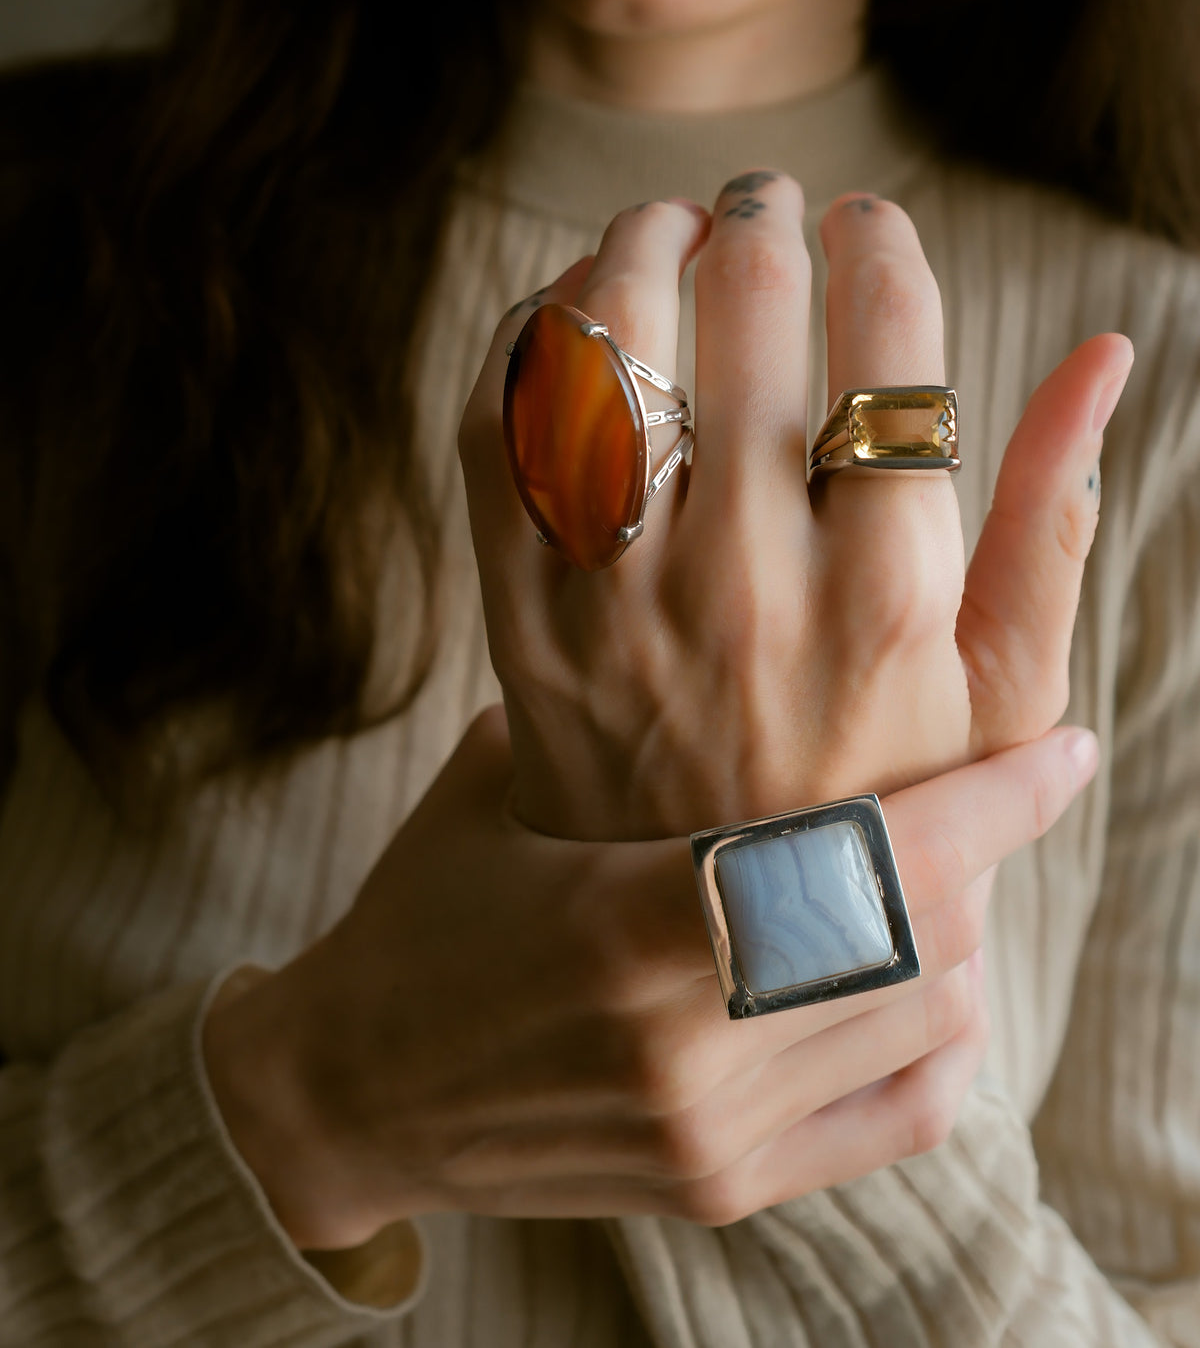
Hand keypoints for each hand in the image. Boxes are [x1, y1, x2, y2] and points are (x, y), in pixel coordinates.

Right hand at [202, 707, 1095, 1246]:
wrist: (353, 1089)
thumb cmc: (424, 908)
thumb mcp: (499, 784)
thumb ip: (619, 717)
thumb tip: (726, 613)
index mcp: (626, 924)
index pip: (863, 862)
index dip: (985, 802)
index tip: (1062, 752)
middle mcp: (684, 1043)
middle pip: (918, 939)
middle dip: (971, 853)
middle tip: (973, 791)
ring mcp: (712, 1131)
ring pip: (926, 1023)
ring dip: (955, 938)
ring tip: (929, 874)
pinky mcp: (722, 1185)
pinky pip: (899, 1117)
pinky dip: (934, 1041)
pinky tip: (904, 983)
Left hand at [460, 176, 1130, 839]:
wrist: (703, 941)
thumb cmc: (875, 804)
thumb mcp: (997, 695)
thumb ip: (1049, 525)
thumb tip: (1103, 356)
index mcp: (886, 603)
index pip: (890, 352)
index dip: (882, 249)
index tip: (874, 222)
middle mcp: (747, 589)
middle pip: (747, 320)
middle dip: (764, 220)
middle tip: (768, 199)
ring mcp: (618, 604)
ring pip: (607, 350)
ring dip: (634, 250)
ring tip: (667, 227)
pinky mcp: (522, 620)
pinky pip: (498, 432)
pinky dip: (527, 340)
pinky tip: (574, 313)